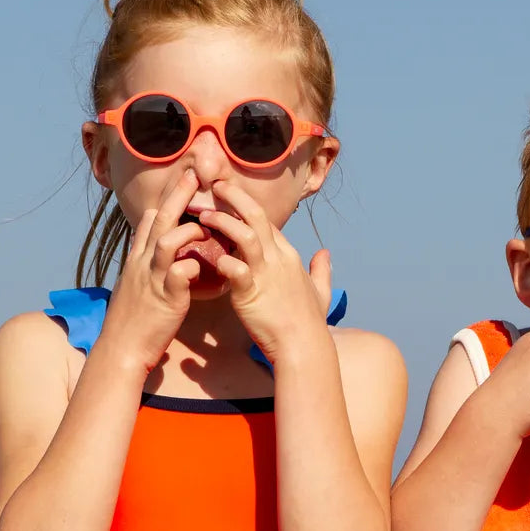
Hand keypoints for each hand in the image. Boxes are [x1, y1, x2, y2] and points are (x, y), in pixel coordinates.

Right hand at [100, 169, 204, 371]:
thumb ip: (148, 264)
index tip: (182, 179)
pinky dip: (193, 266)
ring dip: (188, 231)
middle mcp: (142, 263)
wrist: (121, 350)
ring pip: (167, 241)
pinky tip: (204, 267)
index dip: (166, 199)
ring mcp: (152, 279)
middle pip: (160, 221)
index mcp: (138, 259)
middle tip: (193, 174)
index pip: (150, 220)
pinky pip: (179, 274)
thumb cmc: (134, 319)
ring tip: (206, 228)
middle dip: (177, 195)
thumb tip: (160, 249)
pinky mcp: (166, 298)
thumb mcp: (137, 284)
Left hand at [200, 180, 330, 361]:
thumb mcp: (321, 291)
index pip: (267, 221)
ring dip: (223, 222)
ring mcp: (265, 274)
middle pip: (256, 217)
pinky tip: (210, 257)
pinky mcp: (252, 293)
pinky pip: (236, 270)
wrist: (304, 346)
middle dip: (236, 197)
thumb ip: (322, 270)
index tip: (231, 197)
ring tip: (203, 215)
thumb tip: (326, 253)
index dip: (248, 206)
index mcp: (289, 255)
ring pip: (245, 235)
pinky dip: (223, 260)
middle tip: (217, 185)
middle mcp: (278, 259)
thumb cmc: (309, 322)